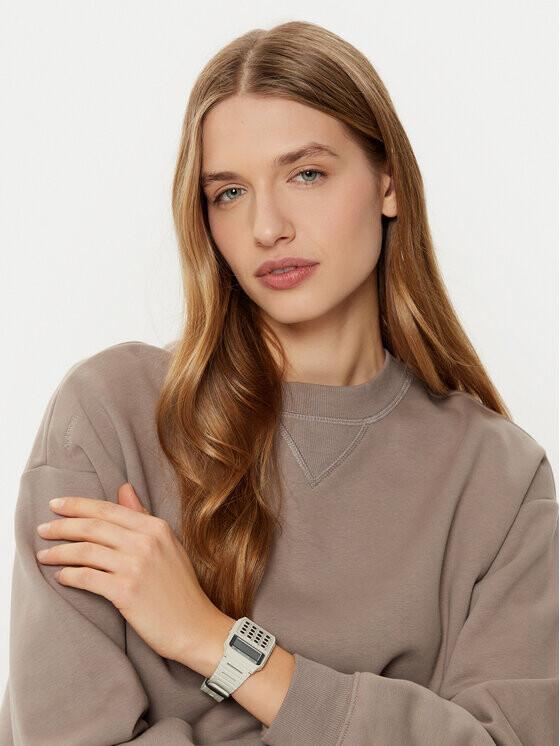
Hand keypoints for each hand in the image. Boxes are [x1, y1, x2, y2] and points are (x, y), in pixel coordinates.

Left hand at [36, 482, 221, 664]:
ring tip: (44, 555)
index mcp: (156, 527)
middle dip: (62, 526)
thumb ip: (142, 516)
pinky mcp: (126, 592)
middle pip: (93, 527)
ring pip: (86, 551)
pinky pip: (87, 578)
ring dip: (59, 552)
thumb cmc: (180, 587)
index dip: (78, 505)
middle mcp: (146, 542)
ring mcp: (136, 566)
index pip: (108, 509)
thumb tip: (124, 488)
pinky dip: (69, 575)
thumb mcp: (167, 544)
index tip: (56, 505)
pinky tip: (61, 577)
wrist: (195, 626)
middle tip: (42, 529)